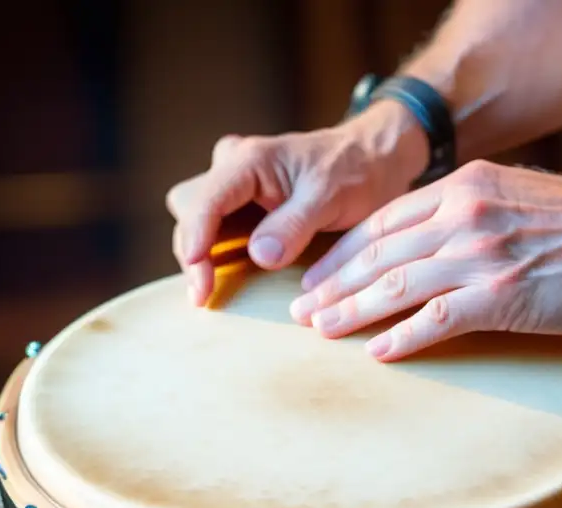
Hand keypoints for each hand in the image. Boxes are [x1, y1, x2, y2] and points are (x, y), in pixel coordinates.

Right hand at [166, 101, 428, 305]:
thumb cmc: (355, 172)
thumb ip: (295, 224)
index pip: (207, 200)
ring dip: (199, 254)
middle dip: (192, 251)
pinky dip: (213, 253)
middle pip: (189, 209)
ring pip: (195, 218)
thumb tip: (259, 256)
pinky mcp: (241, 203)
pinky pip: (214, 227)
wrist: (372, 161)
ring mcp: (234, 184)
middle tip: (203, 295)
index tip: (200, 278)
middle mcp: (233, 167)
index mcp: (250, 160)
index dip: (196, 239)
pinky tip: (218, 280)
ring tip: (207, 292)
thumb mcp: (331, 197)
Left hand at [289, 160, 561, 360]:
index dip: (343, 250)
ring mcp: (480, 255)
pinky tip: (376, 351)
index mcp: (463, 187)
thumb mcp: (517, 193)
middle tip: (300, 310)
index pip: (383, 221)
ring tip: (321, 330)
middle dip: (332, 283)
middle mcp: (463, 215)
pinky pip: (435, 320)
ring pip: (395, 285)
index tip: (318, 273)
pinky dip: (401, 337)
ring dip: (351, 310)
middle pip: (377, 253)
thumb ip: (471, 208)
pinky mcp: (501, 296)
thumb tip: (434, 233)